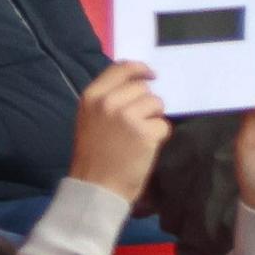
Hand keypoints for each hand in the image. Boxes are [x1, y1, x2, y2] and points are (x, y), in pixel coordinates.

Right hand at [67, 62, 172, 198]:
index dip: (140, 69)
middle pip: (143, 88)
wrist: (95, 187)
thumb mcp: (91, 119)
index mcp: (92, 96)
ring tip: (138, 137)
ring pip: (157, 104)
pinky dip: (160, 136)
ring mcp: (126, 116)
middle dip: (147, 104)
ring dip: (154, 119)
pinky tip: (144, 148)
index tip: (151, 75)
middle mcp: (108, 102)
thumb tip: (140, 82)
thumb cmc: (95, 155)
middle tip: (137, 124)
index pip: (121, 68)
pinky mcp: (145, 131)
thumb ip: (109, 99)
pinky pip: (164, 125)